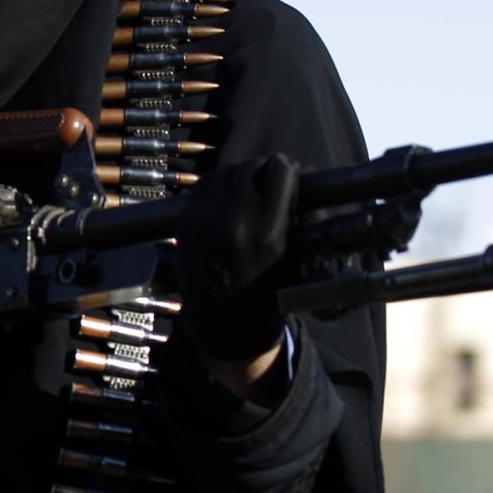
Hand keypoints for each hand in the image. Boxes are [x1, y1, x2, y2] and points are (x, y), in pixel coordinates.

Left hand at [174, 154, 298, 381]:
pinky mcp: (186, 223)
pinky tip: (224, 201)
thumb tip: (306, 172)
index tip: (288, 175)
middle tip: (265, 183)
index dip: (286, 169)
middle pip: (250, 167)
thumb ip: (300, 213)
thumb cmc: (267, 291)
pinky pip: (203, 188)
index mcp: (269, 231)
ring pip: (224, 173)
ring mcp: (206, 221)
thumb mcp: (295, 254)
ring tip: (244, 193)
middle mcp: (235, 221)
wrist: (224, 324)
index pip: (280, 170)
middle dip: (261, 172)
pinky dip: (215, 188)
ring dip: (236, 177)